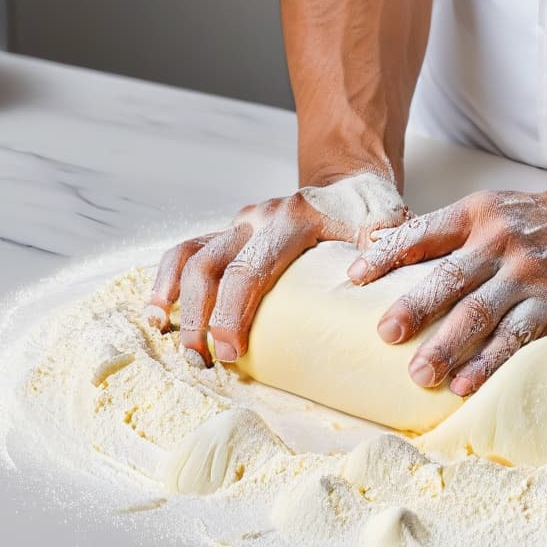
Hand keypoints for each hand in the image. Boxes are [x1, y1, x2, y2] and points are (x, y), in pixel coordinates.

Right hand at [148, 174, 408, 365]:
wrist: (350, 184)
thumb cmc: (368, 212)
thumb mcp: (388, 221)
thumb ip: (385, 244)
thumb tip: (365, 275)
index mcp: (293, 218)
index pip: (252, 268)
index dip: (234, 312)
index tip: (232, 353)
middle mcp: (258, 217)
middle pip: (211, 265)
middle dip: (200, 317)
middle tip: (204, 362)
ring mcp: (239, 225)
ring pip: (189, 256)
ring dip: (175, 300)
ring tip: (170, 340)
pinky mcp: (229, 235)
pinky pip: (186, 252)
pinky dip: (167, 281)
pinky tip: (159, 313)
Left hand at [346, 186, 546, 394]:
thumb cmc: (527, 221)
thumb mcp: (483, 208)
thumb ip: (435, 232)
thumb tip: (374, 253)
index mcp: (477, 217)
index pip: (424, 234)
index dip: (388, 254)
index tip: (356, 279)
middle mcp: (502, 245)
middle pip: (453, 279)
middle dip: (417, 308)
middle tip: (386, 334)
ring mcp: (530, 278)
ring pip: (484, 315)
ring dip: (450, 346)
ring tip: (421, 374)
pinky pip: (518, 339)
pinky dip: (491, 363)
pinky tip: (466, 384)